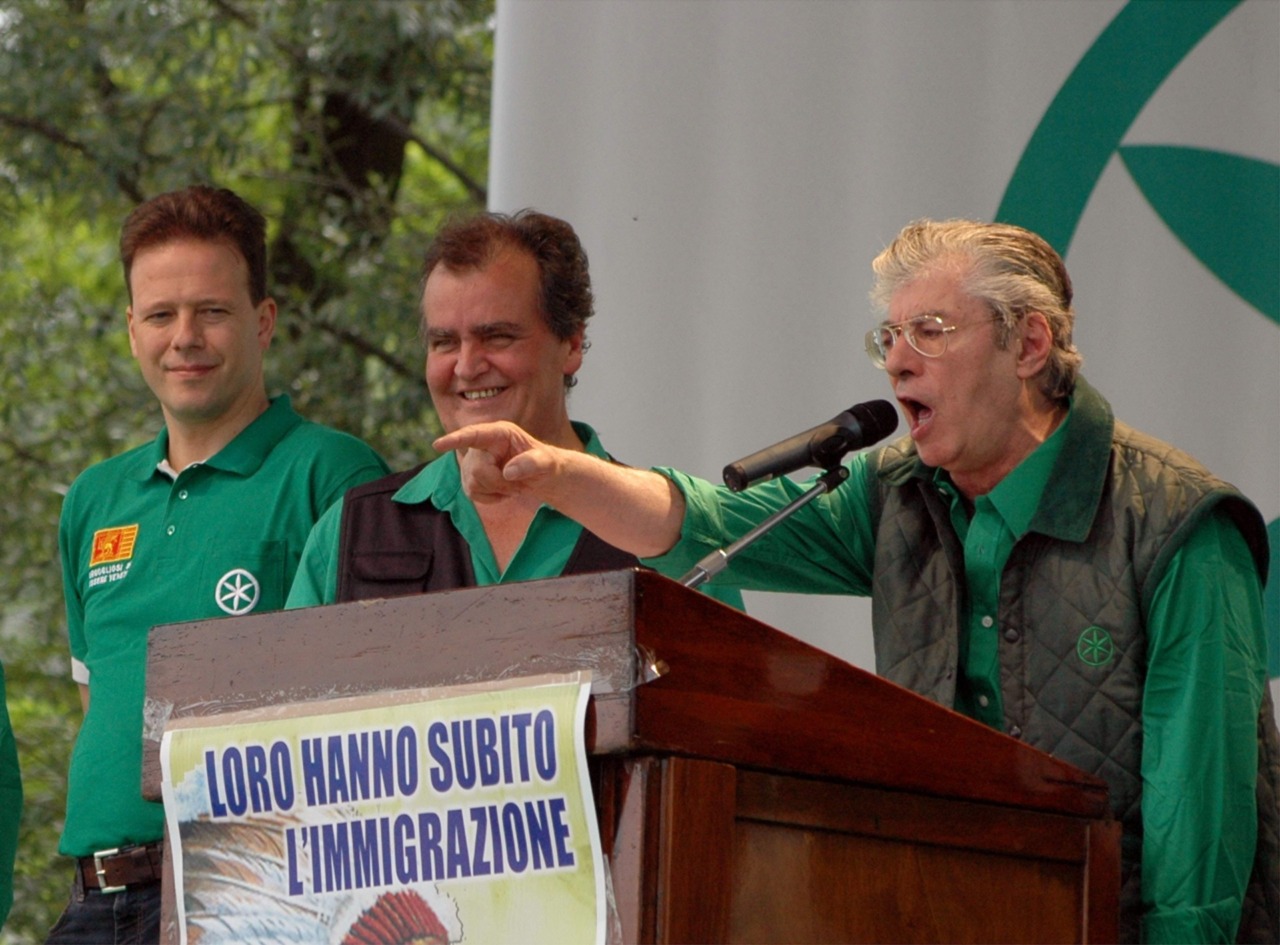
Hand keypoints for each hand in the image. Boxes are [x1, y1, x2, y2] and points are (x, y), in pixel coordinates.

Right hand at [433, 421, 561, 503]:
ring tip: (513, 487)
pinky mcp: (470, 479)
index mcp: (500, 433)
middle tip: (519, 486)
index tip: (437, 445)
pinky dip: (491, 498)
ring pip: (472, 483)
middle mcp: (482, 444)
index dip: (455, 440)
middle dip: (498, 483)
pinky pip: (472, 494)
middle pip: (476, 469)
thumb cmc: (546, 464)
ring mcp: (473, 461)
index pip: (474, 434)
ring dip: (496, 491)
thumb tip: (508, 471)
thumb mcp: (548, 462)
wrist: (541, 476)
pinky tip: (503, 492)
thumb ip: (533, 464)